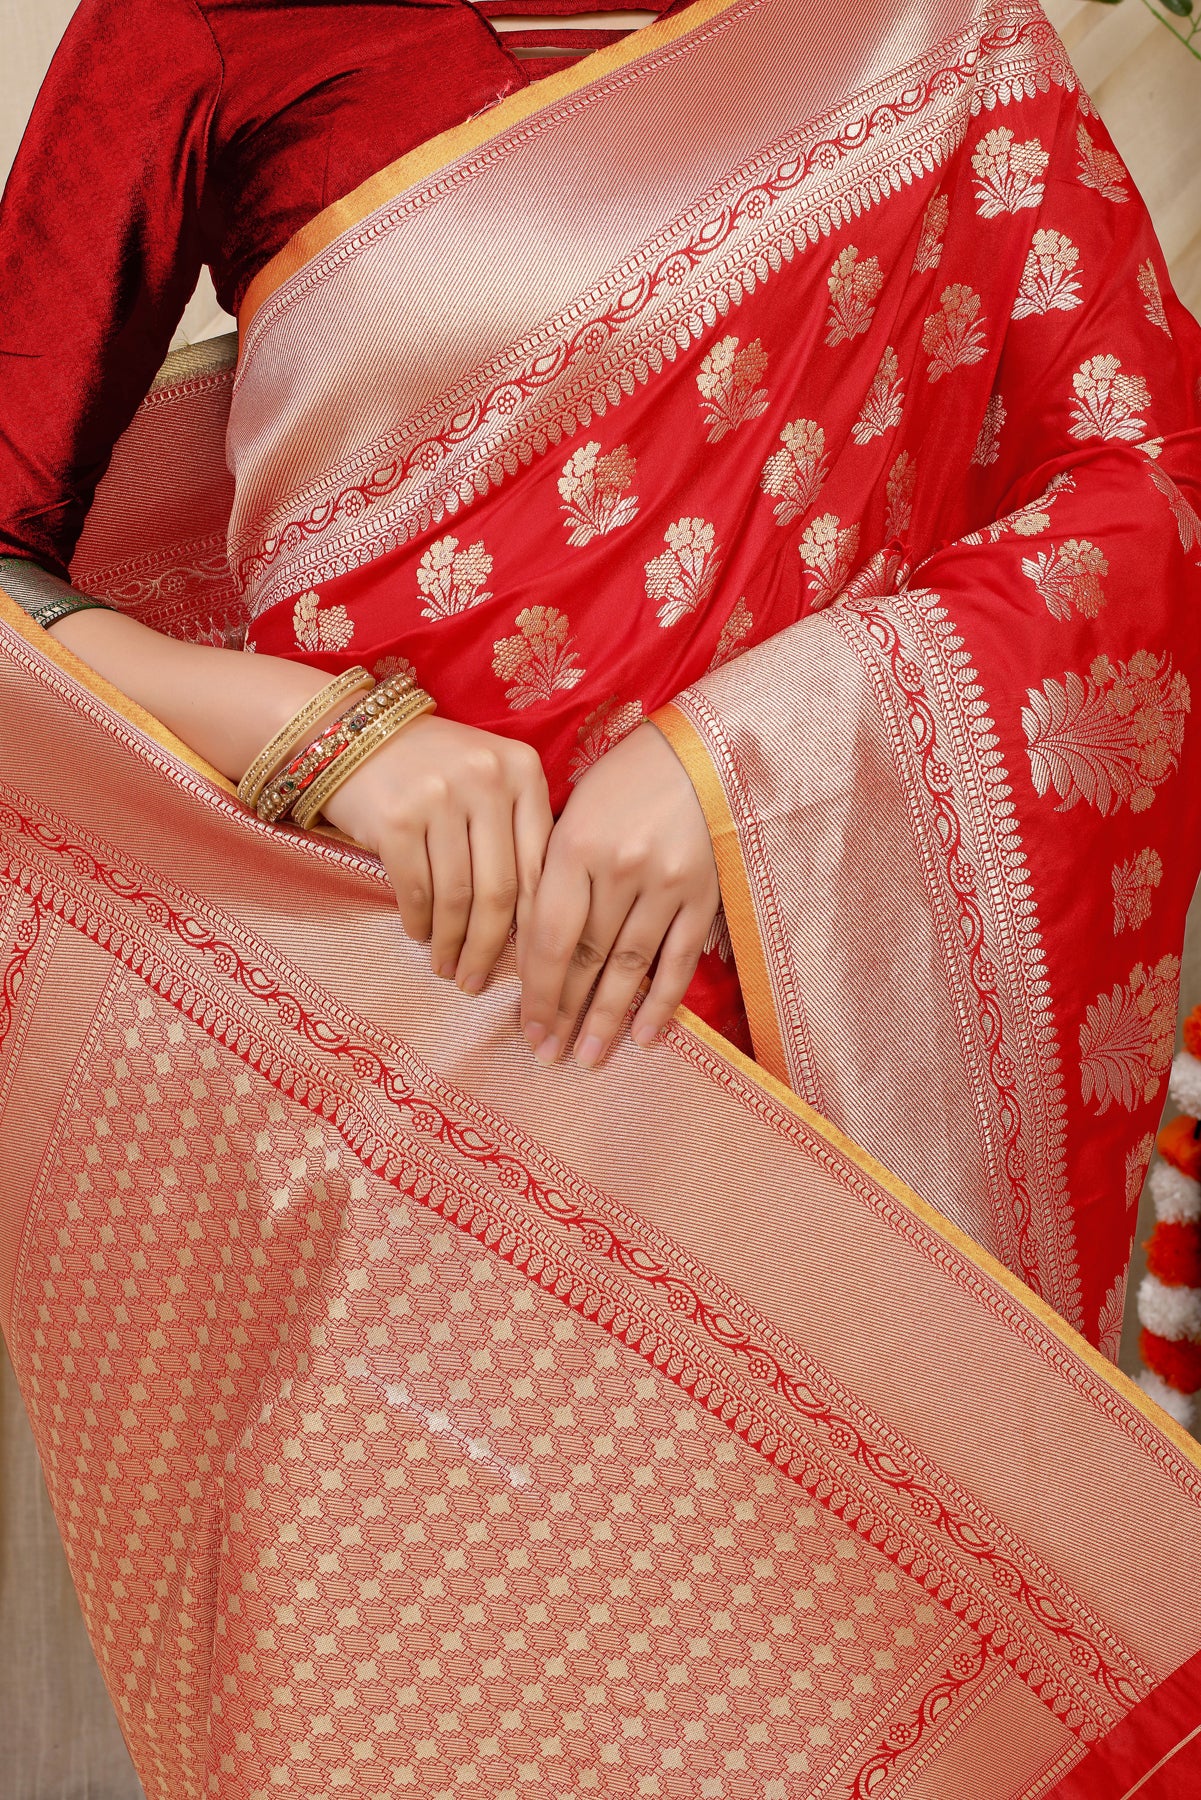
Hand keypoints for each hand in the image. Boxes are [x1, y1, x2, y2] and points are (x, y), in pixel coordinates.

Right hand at [322, 716, 552, 992]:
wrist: (349, 733)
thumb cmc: (431, 768)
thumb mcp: (488, 780)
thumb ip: (516, 831)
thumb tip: (534, 925)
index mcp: (522, 770)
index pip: (538, 866)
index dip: (535, 927)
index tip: (529, 967)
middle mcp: (486, 779)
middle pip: (499, 889)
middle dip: (490, 948)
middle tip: (478, 982)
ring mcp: (439, 796)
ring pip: (456, 897)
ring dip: (451, 943)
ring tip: (448, 968)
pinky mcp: (396, 818)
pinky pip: (415, 889)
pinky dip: (418, 921)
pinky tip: (419, 934)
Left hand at [519, 721, 718, 1066]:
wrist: (705, 749)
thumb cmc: (627, 779)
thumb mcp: (576, 812)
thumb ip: (553, 873)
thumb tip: (529, 947)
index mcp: (574, 846)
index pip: (548, 937)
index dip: (536, 991)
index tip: (526, 1028)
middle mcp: (618, 869)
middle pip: (585, 959)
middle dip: (563, 1013)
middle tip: (548, 1055)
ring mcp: (665, 884)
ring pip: (629, 967)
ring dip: (607, 1018)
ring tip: (589, 1057)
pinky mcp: (704, 893)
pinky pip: (678, 960)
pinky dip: (661, 1001)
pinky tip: (645, 1036)